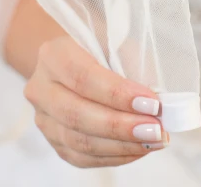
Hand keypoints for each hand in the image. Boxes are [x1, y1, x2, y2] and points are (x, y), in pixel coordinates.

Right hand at [24, 35, 167, 168]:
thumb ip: (132, 65)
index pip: (84, 78)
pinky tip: (139, 149)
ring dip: (122, 145)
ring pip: (79, 142)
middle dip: (122, 126)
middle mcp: (41, 88)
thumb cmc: (102, 46)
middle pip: (78, 115)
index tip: (152, 104)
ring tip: (154, 141)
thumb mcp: (117, 42)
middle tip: (156, 130)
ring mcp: (44, 119)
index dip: (118, 94)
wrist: (74, 58)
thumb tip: (159, 99)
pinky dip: (114, 156)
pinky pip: (82, 157)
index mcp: (54, 55)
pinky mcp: (53, 141)